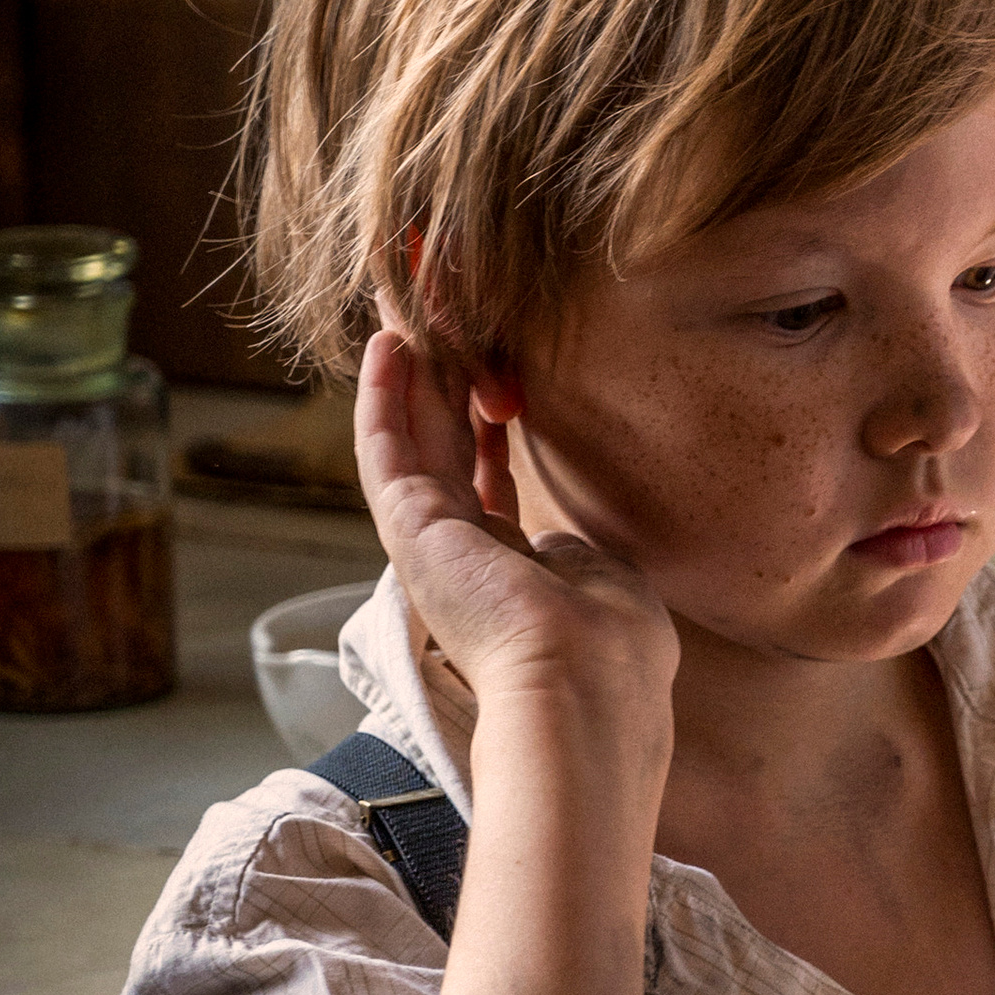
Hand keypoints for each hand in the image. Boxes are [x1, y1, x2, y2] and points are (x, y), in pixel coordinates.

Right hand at [353, 329, 678, 752]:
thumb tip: (564, 540)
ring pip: (410, 438)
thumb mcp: (602, 582)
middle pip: (444, 448)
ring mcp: (430, 541)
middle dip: (443, 382)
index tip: (496, 380)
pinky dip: (383, 395)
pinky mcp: (408, 528)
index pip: (487, 482)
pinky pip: (385, 449)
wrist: (584, 683)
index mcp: (511, 569)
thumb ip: (574, 554)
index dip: (486, 426)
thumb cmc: (612, 648)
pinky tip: (388, 343)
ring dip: (410, 373)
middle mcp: (462, 554)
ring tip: (409, 311)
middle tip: (442, 321)